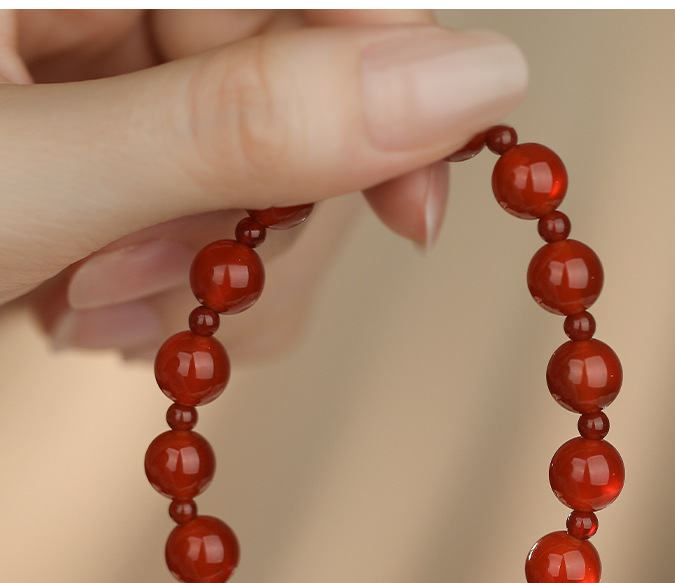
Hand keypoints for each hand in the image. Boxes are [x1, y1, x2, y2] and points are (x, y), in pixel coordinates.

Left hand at [0, 10, 526, 357]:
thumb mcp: (44, 177)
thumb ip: (249, 124)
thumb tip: (476, 77)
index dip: (395, 83)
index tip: (420, 215)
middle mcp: (105, 3)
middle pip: (282, 94)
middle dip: (234, 218)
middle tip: (138, 279)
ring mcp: (100, 78)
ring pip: (246, 172)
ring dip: (189, 270)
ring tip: (85, 304)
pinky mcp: (107, 153)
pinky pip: (197, 212)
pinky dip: (163, 284)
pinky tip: (81, 305)